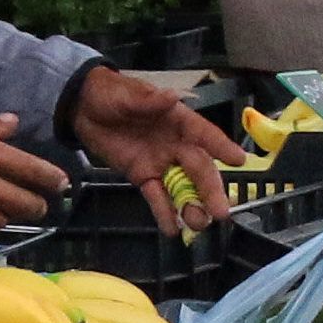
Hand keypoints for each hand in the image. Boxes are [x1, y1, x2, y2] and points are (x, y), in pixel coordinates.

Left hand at [63, 71, 236, 235]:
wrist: (82, 107)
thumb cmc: (110, 93)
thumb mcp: (126, 94)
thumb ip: (148, 100)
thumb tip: (172, 97)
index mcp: (177, 119)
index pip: (203, 134)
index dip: (221, 147)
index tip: (239, 161)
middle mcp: (175, 143)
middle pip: (197, 168)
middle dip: (210, 190)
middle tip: (220, 212)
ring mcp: (160, 162)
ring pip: (182, 187)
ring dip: (191, 206)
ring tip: (198, 225)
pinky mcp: (142, 176)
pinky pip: (156, 196)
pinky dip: (164, 212)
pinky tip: (172, 230)